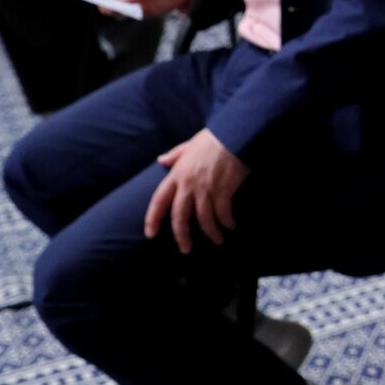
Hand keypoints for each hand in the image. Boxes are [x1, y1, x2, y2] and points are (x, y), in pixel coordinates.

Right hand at [91, 0, 193, 17]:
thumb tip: (121, 2)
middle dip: (101, 2)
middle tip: (108, 3)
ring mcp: (128, 1)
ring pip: (113, 10)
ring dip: (114, 10)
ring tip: (121, 6)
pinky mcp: (138, 11)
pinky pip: (126, 15)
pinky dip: (126, 15)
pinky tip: (130, 11)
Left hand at [143, 129, 247, 253]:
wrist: (233, 135)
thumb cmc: (212, 139)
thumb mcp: (188, 145)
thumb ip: (174, 155)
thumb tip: (160, 160)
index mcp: (177, 175)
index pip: (159, 200)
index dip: (153, 218)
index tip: (150, 234)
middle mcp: (188, 185)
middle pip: (180, 217)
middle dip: (182, 236)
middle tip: (186, 249)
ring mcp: (206, 189)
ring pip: (204, 219)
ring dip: (211, 233)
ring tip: (218, 240)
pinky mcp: (223, 191)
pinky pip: (223, 213)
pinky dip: (227, 222)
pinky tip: (231, 226)